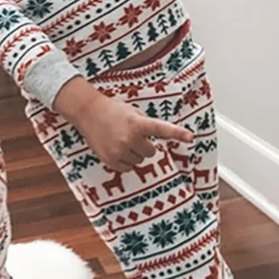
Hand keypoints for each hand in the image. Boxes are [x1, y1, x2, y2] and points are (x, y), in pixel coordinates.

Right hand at [55, 77, 192, 172]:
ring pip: (139, 161)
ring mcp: (119, 150)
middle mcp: (130, 138)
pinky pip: (127, 168)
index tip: (190, 137)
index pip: (161, 129)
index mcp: (138, 123)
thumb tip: (156, 139)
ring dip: (134, 154)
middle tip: (133, 136)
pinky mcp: (110, 160)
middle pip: (151, 152)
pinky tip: (116, 149)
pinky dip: (124, 161)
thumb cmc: (113, 111)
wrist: (88, 112)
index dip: (177, 133)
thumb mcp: (133, 112)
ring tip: (122, 141)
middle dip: (145, 146)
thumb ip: (147, 125)